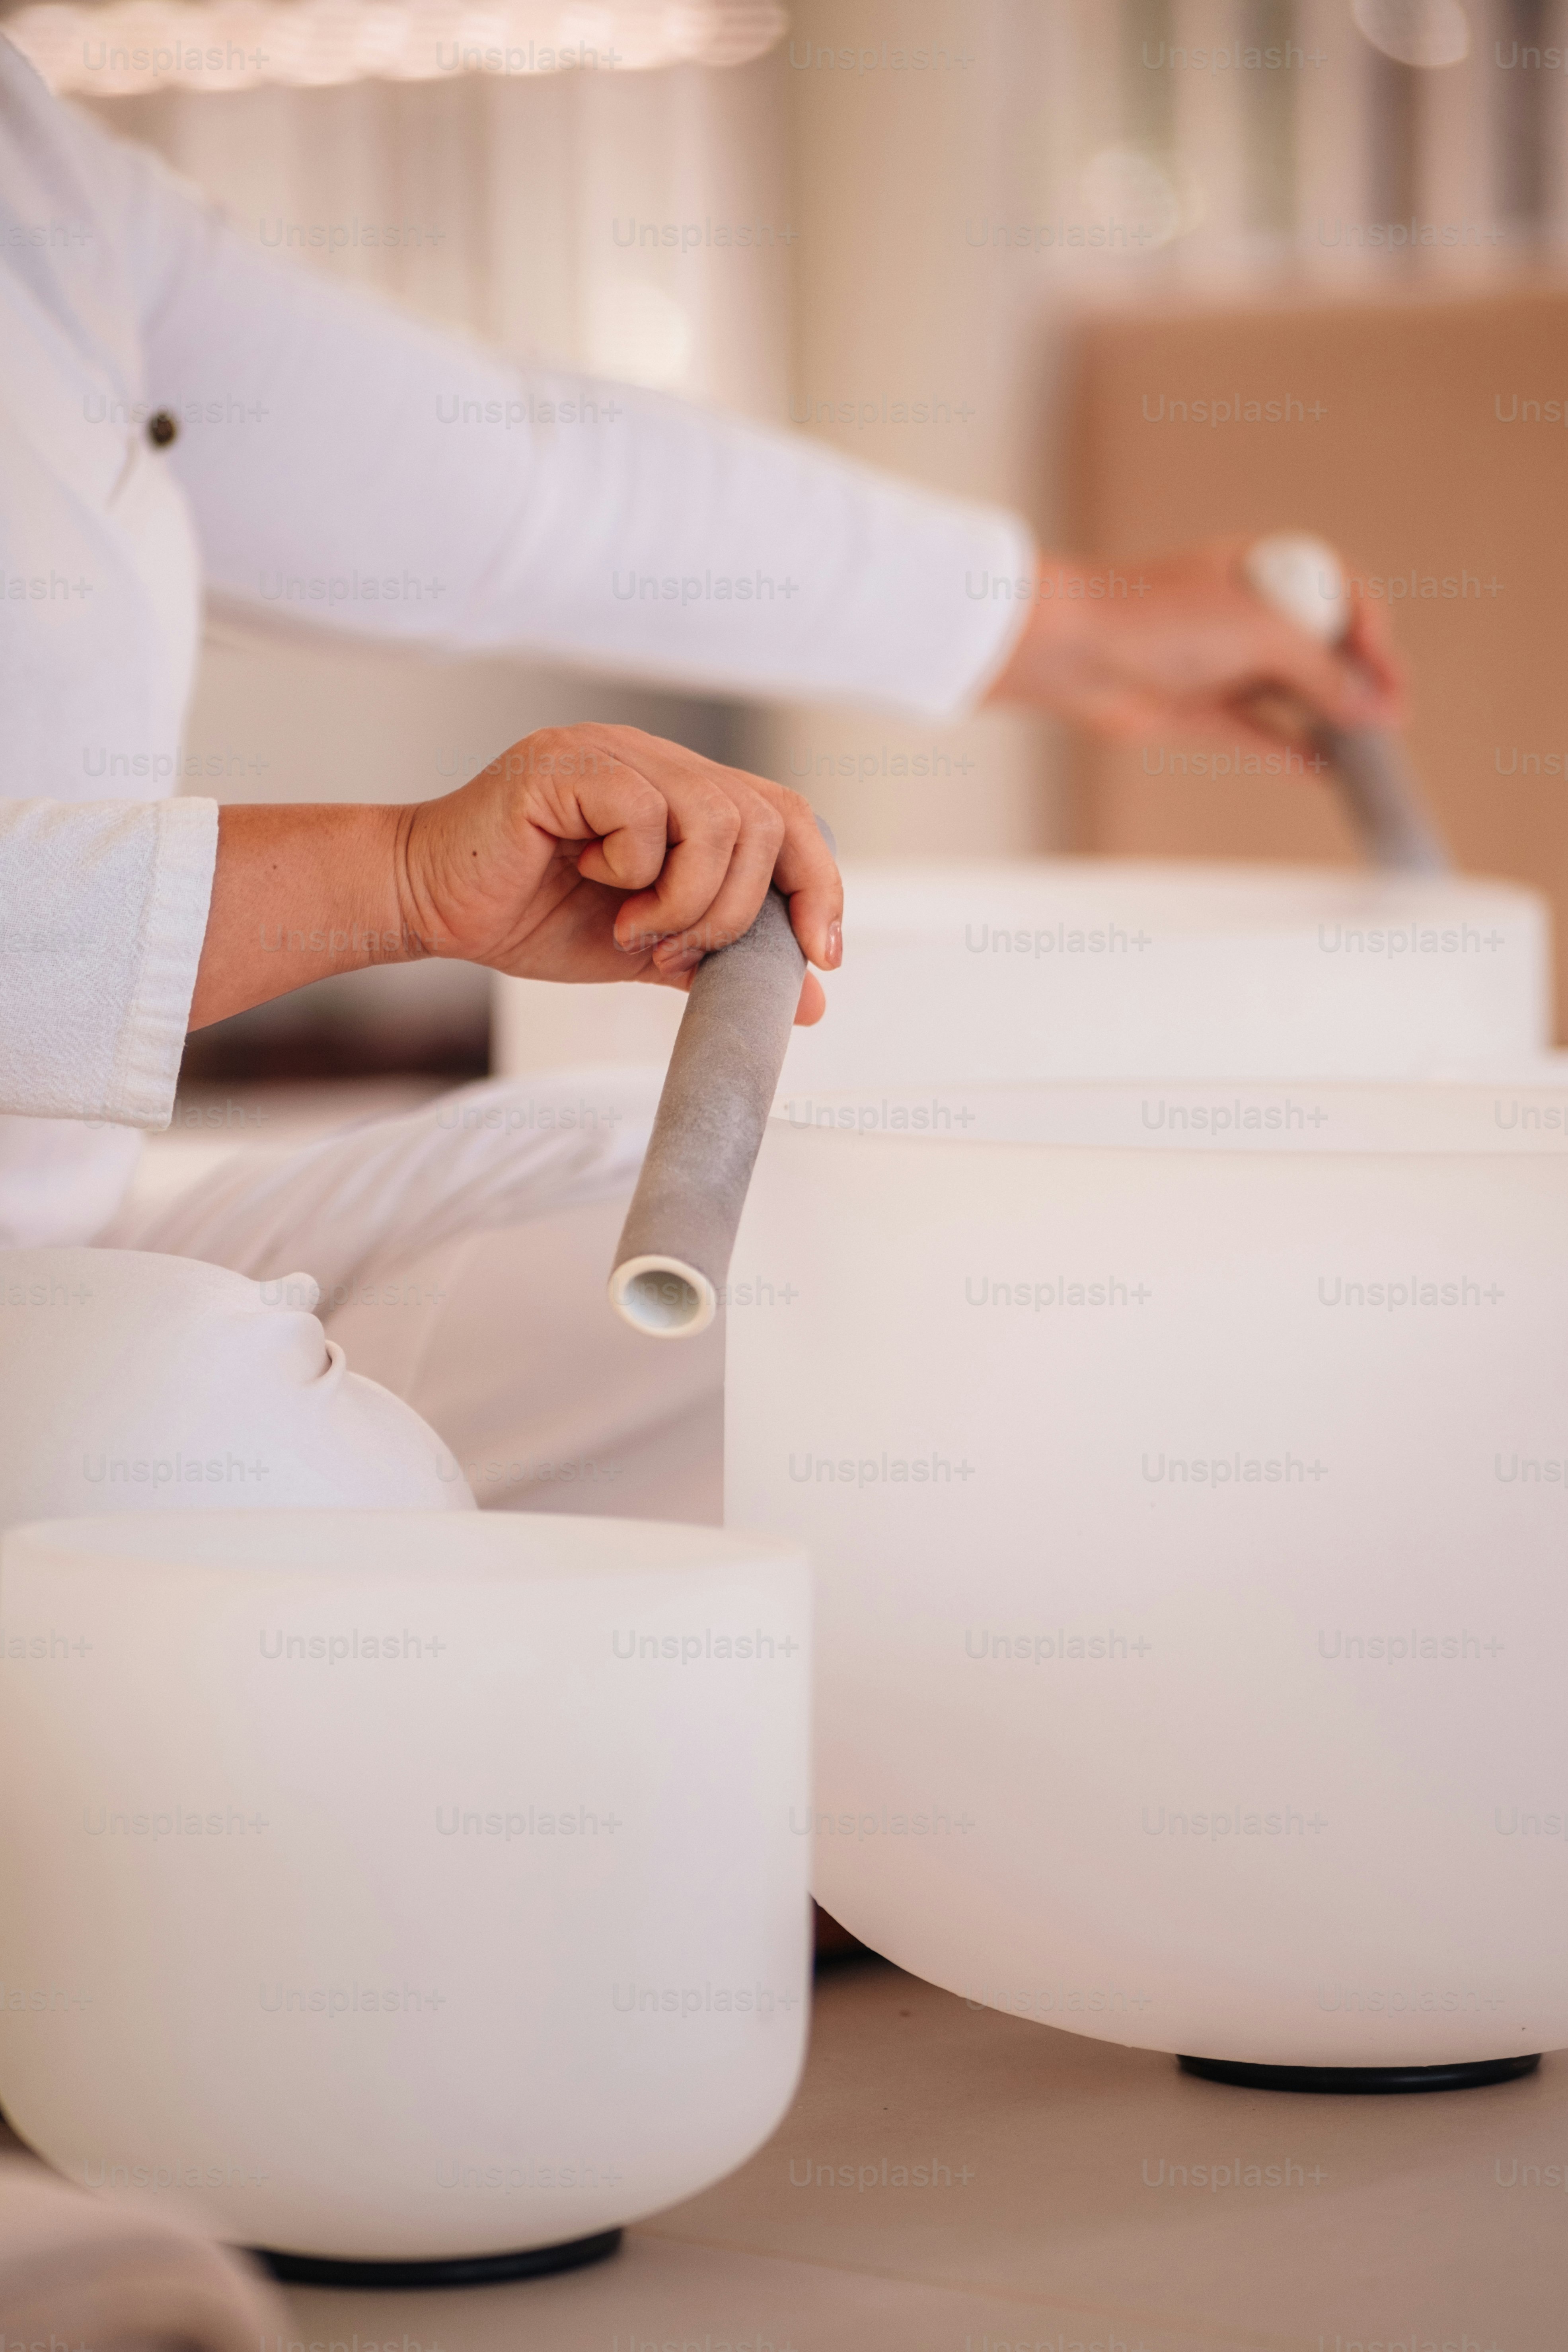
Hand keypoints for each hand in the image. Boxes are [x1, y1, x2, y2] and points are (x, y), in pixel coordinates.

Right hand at [189, 723, 840, 1032]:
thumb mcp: (645, 947)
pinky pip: (645, 815)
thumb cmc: (528, 917)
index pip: (787, 816)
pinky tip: (591, 886)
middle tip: (674, 947)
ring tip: (633, 926)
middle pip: (764, 820)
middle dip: (738, 910)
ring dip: (688, 898)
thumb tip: (809, 1001)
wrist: (428, 908)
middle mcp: (654, 758)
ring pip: (717, 818)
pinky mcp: (565, 768)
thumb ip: (720, 958)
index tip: (821, 956)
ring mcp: (611, 754)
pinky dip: (633, 872)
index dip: (819, 884)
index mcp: (681, 789)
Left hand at [983, 537, 1405, 756]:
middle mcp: (1248, 616)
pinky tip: (1326, 772)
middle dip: (1361, 682)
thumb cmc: (1162, 614)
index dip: (1370, 627)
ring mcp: (1226, 666)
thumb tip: (1372, 706)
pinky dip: (1294, 753)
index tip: (1383, 663)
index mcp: (1265, 570)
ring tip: (1371, 751)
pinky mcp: (1203, 713)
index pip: (1340, 592)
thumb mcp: (1260, 630)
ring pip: (1295, 697)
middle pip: (1323, 650)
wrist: (1076, 649)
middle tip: (1393, 716)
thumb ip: (1320, 669)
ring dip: (1334, 722)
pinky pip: (1262, 735)